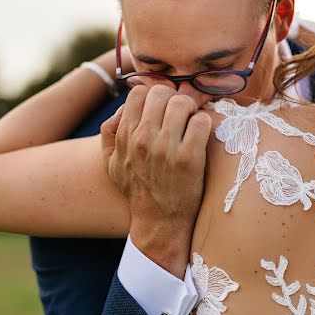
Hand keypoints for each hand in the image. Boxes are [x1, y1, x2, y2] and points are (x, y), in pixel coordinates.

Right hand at [100, 85, 212, 278]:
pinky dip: (204, 124)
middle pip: (162, 93)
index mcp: (126, 136)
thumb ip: (110, 133)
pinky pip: (201, 121)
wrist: (159, 221)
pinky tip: (200, 136)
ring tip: (191, 123)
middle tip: (181, 113)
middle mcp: (143, 139)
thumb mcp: (113, 163)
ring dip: (191, 109)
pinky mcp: (190, 159)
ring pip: (182, 103)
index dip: (155, 94)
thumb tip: (120, 109)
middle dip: (174, 99)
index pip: (139, 93)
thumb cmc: (137, 189)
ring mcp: (166, 149)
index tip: (163, 107)